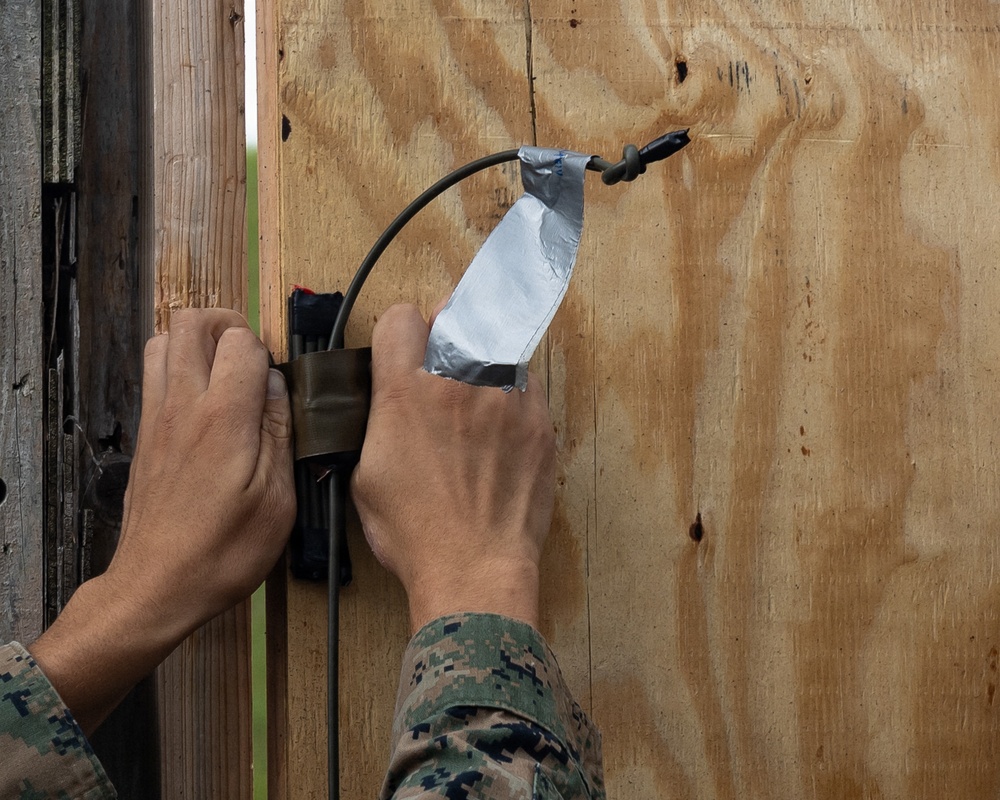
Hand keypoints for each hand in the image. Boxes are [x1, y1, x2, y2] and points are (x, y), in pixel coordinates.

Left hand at [30, 309, 294, 733]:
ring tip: (227, 372)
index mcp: (224, 418)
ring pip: (163, 340)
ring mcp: (157, 417)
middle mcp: (183, 405)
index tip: (280, 381)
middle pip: (191, 322)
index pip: (240, 341)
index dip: (267, 350)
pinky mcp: (145, 435)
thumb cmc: (225, 551)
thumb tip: (278, 384)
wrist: (156, 585)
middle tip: (253, 357)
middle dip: (227, 324)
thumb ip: (281, 432)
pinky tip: (205, 404)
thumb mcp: (277, 500)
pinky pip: (154, 374)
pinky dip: (178, 367)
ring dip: (197, 342)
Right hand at [351, 304, 554, 633]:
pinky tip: (502, 429)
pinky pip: (525, 383)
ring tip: (477, 405)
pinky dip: (513, 395)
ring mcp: (505, 397)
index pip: (401, 317)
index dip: (401, 334)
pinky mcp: (538, 419)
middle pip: (454, 317)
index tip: (406, 352)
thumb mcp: (367, 473)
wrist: (474, 567)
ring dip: (483, 363)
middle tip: (445, 369)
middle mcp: (457, 381)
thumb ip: (380, 419)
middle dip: (446, 336)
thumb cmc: (415, 531)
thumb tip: (392, 400)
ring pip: (495, 345)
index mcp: (405, 392)